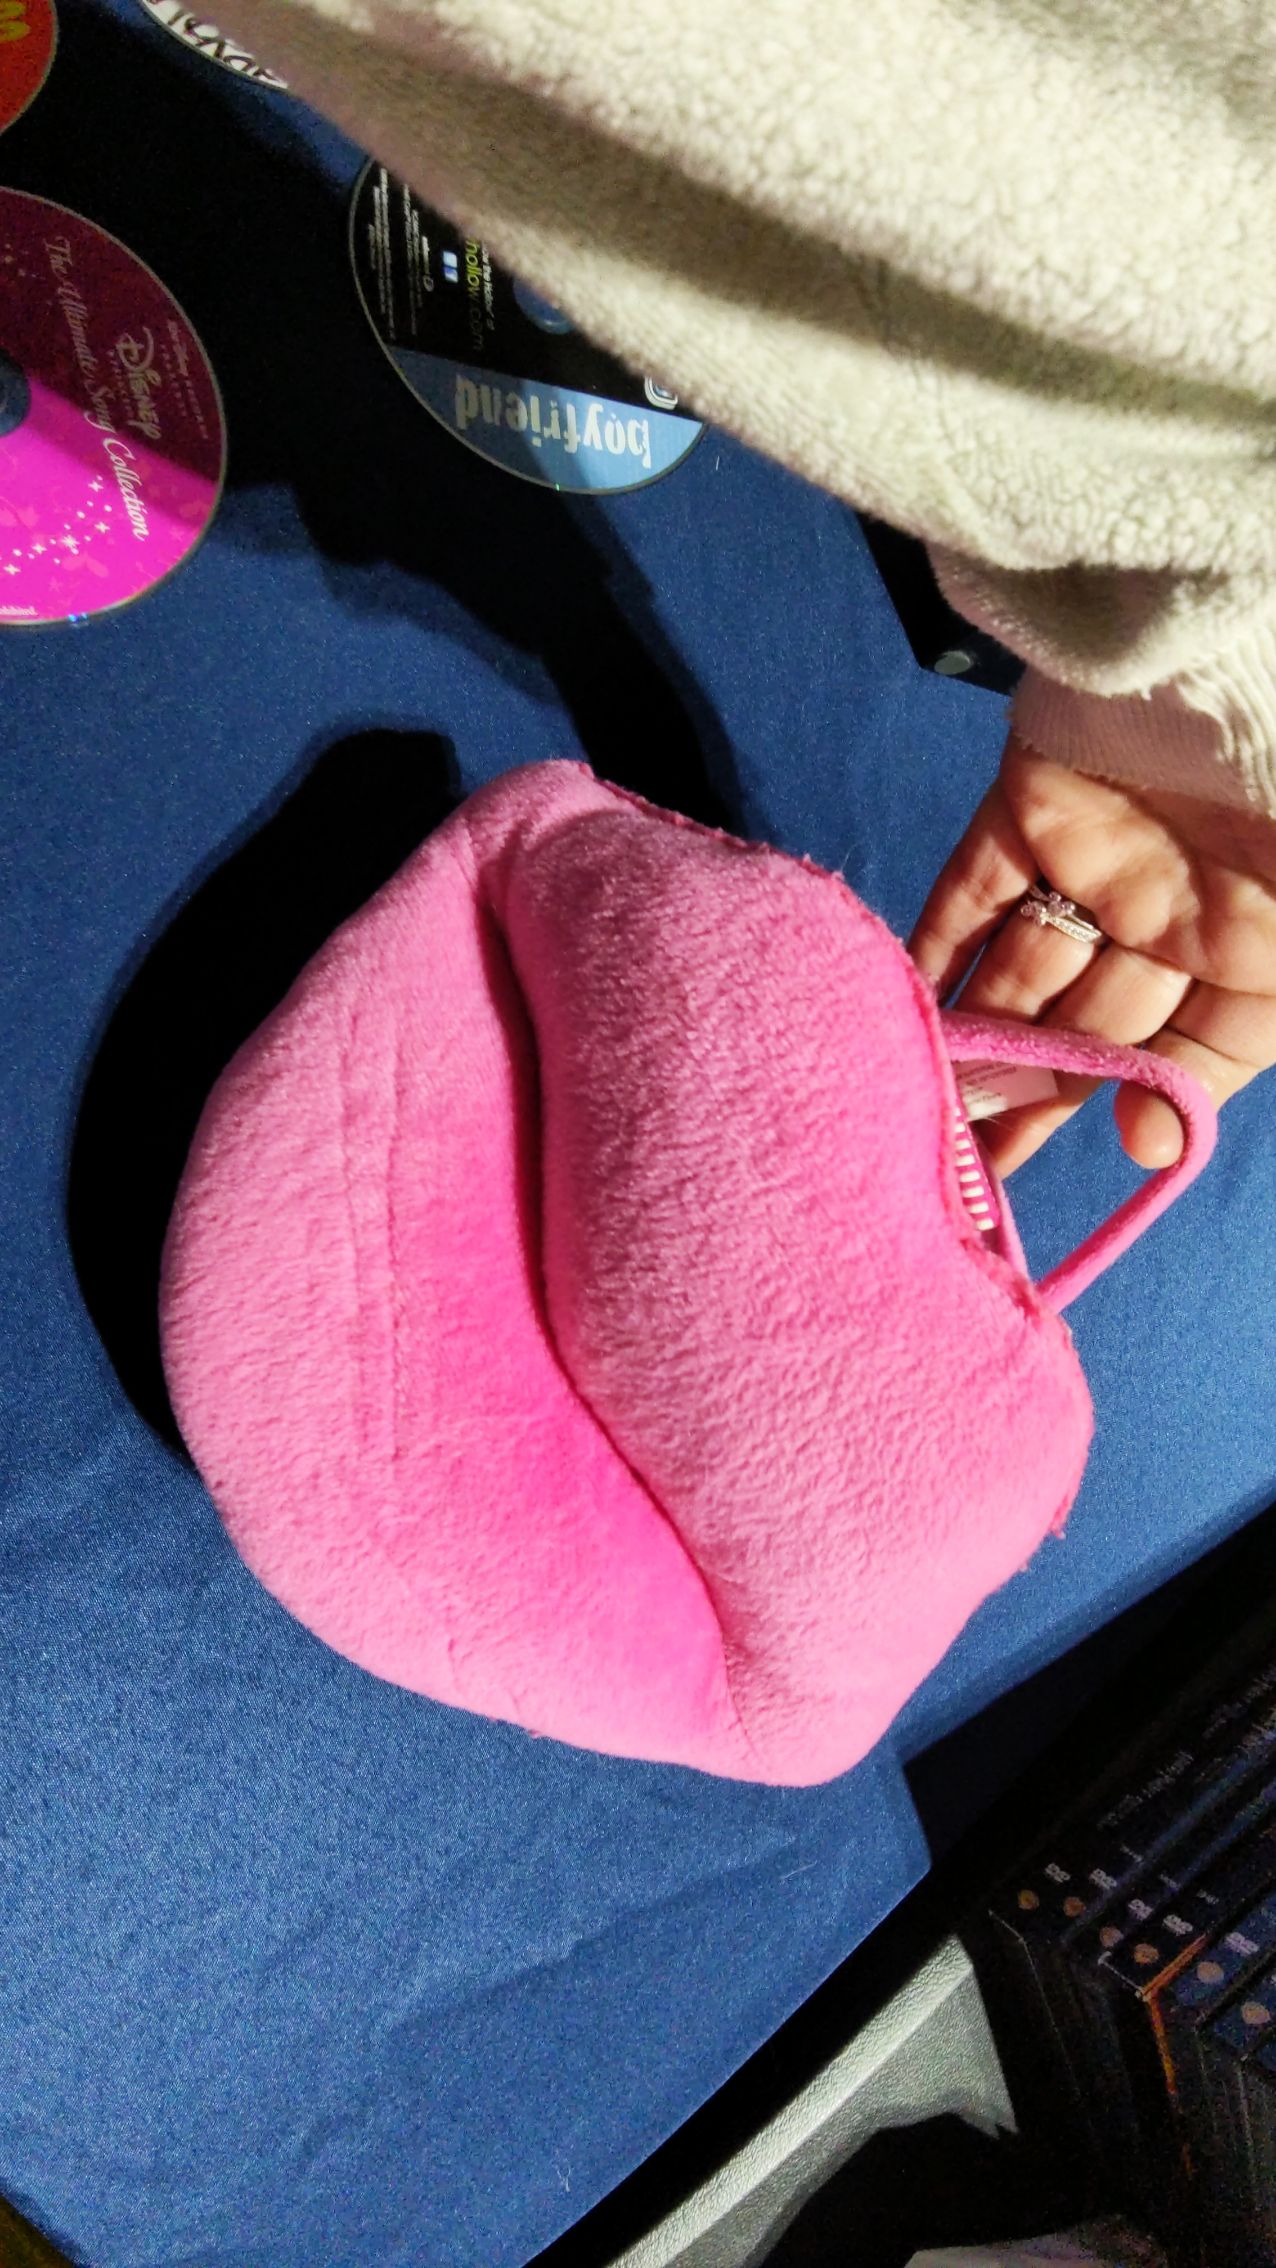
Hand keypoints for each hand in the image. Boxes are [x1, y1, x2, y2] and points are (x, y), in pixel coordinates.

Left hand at [908, 735, 1275, 1174]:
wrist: (1260, 679)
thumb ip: (1229, 1057)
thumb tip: (1147, 1146)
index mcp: (1253, 960)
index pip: (1170, 1060)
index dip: (1107, 1114)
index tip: (1025, 1175)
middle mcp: (1173, 922)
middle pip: (1082, 1027)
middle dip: (1018, 1093)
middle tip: (947, 1166)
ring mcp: (1098, 863)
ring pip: (1019, 971)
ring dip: (970, 1038)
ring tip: (911, 1110)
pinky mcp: (1035, 808)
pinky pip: (973, 892)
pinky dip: (932, 949)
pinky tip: (894, 1012)